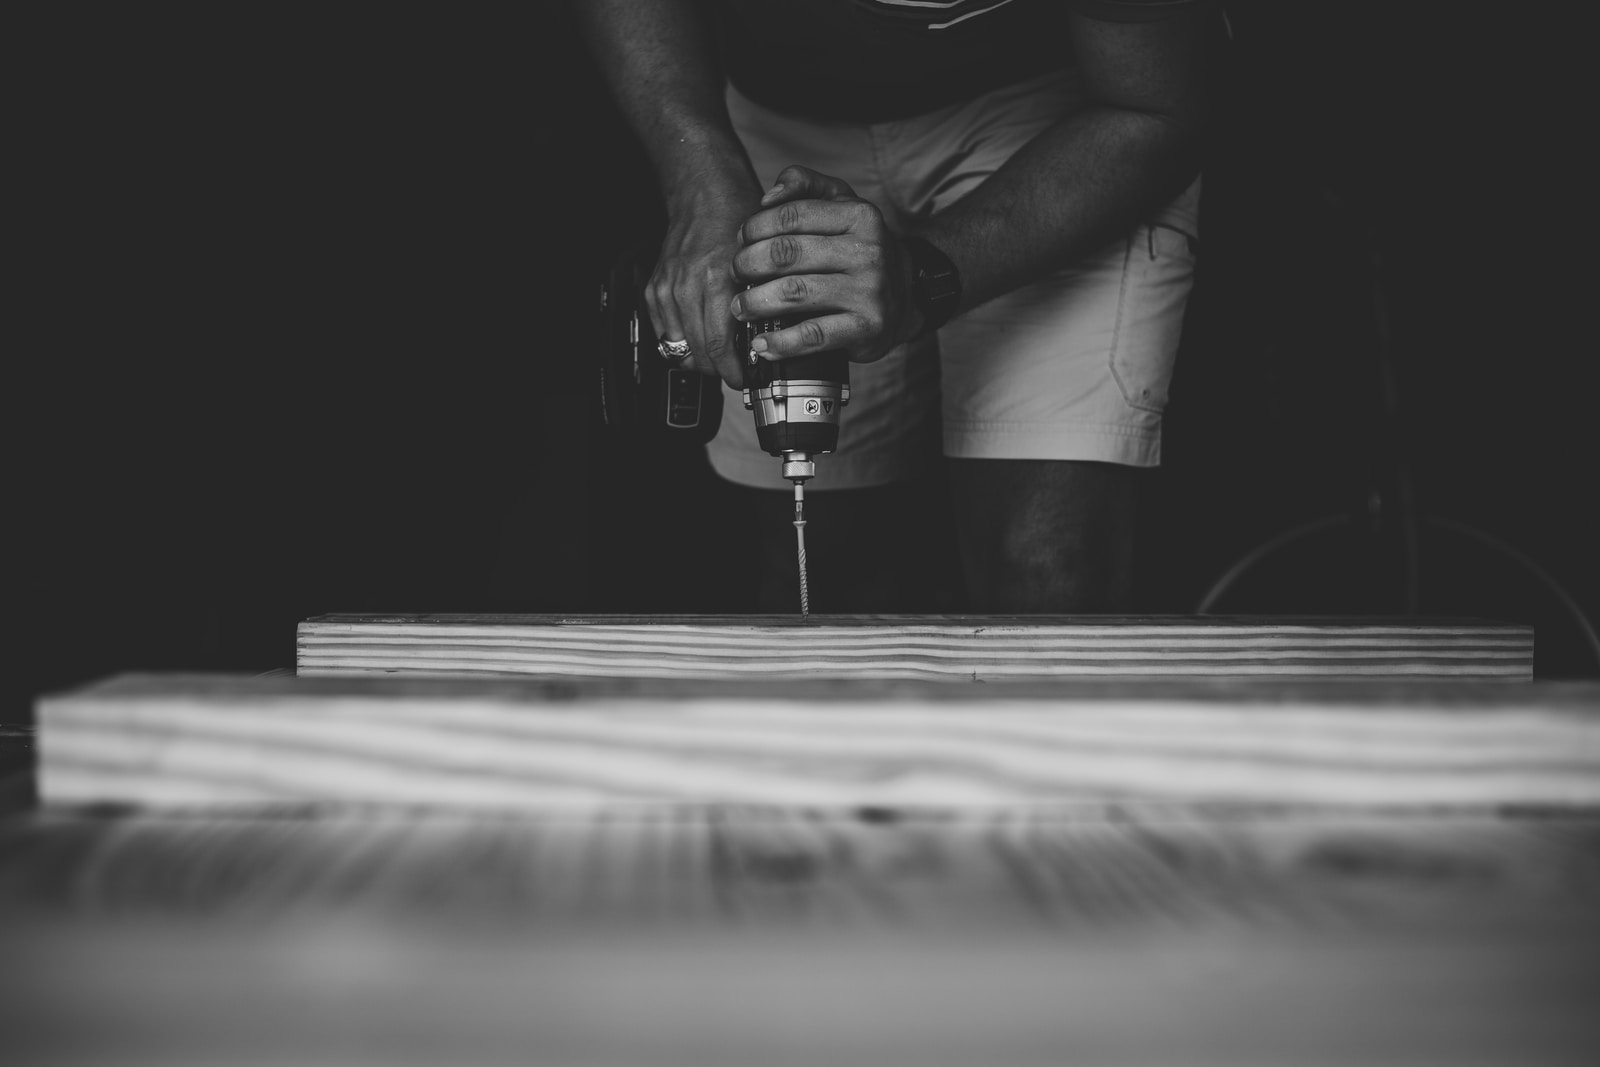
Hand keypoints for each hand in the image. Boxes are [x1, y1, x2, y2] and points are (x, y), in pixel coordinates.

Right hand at [647, 176, 762, 388]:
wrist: (704, 194)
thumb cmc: (738, 221)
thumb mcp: (763, 259)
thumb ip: (764, 299)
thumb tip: (771, 340)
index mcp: (716, 281)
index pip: (718, 347)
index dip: (732, 373)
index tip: (745, 380)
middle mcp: (686, 288)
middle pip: (698, 355)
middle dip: (719, 371)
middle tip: (736, 372)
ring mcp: (666, 290)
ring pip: (678, 349)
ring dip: (699, 360)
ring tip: (718, 358)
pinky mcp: (653, 290)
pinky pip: (663, 334)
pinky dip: (681, 344)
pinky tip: (698, 340)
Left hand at [730, 165, 921, 363]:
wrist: (906, 297)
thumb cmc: (858, 249)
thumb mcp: (841, 204)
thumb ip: (805, 184)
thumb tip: (768, 197)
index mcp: (859, 215)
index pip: (791, 215)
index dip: (755, 228)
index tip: (741, 241)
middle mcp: (868, 251)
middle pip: (786, 253)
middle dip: (749, 264)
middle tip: (736, 274)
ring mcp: (869, 292)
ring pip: (794, 293)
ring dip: (756, 302)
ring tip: (740, 308)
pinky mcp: (866, 328)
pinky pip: (813, 335)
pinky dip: (781, 343)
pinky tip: (761, 345)